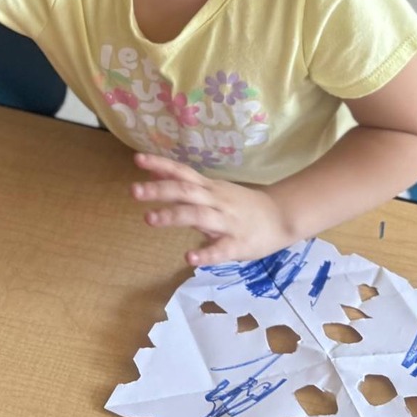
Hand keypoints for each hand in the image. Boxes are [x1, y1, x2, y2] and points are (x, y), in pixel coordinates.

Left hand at [131, 153, 295, 266]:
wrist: (282, 217)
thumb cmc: (242, 206)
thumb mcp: (213, 192)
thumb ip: (186, 186)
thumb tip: (156, 175)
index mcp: (209, 188)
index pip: (182, 172)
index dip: (160, 165)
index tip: (137, 159)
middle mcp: (216, 200)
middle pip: (186, 191)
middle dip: (159, 190)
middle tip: (133, 190)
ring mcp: (228, 221)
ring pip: (199, 215)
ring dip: (173, 215)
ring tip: (149, 218)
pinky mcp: (239, 244)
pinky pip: (221, 249)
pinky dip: (206, 253)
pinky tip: (190, 257)